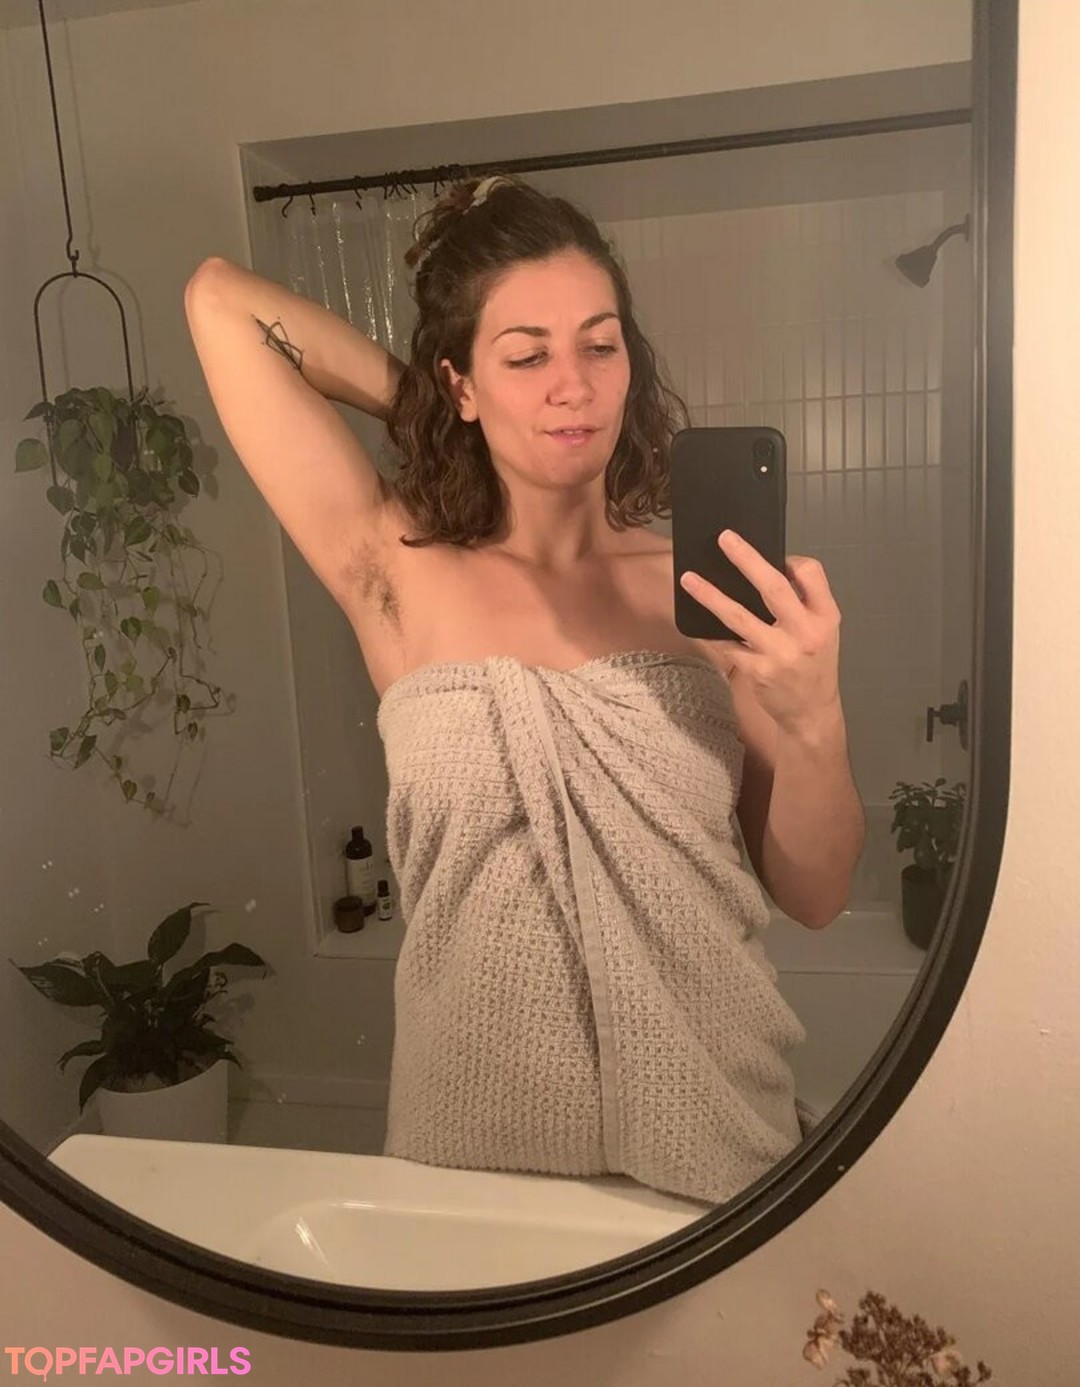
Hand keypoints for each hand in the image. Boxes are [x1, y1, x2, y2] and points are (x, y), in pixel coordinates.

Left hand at [679, 530, 841, 734]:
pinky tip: (696, 620)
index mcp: (825, 616)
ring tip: (689, 578)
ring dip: (711, 595)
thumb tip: (767, 571)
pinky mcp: (757, 670)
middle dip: (747, 559)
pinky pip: (726, 644)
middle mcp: (805, 632)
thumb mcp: (823, 631)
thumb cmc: (814, 665)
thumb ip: (803, 604)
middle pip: (774, 587)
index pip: (812, 572)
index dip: (791, 560)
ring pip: (739, 616)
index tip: (775, 557)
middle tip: (724, 539)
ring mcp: (779, 653)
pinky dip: (710, 631)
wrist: (811, 711)